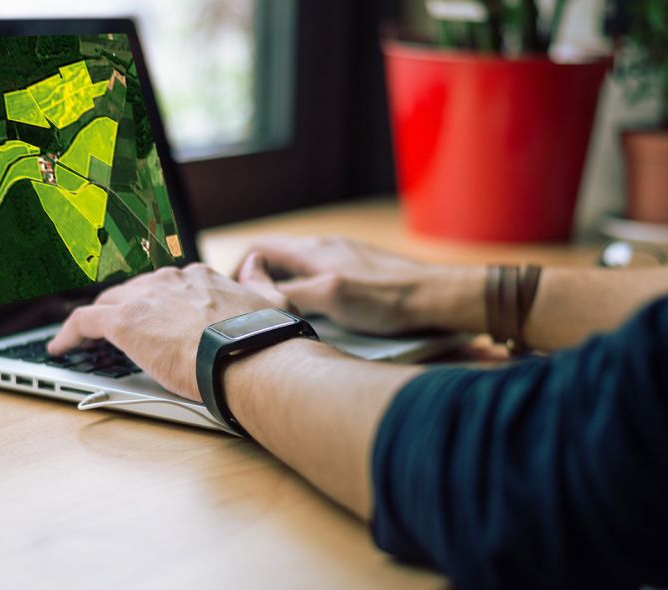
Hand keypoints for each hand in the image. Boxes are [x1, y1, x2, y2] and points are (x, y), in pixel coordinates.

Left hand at [46, 264, 283, 401]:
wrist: (249, 357)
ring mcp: (145, 298)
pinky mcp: (124, 322)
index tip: (152, 317)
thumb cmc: (263, 338)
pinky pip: (84, 321)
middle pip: (134, 291)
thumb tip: (256, 262)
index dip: (156, 302)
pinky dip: (69, 334)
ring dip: (96, 320)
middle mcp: (170, 280)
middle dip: (124, 309)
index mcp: (200, 277)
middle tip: (116, 330)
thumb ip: (259, 278)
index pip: (167, 286)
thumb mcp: (272, 299)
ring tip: (85, 338)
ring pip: (108, 302)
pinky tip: (60, 348)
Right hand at [236, 236, 481, 334]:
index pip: (261, 249)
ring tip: (279, 312)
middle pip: (279, 258)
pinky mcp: (362, 271)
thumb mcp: (332, 298)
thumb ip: (291, 294)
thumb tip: (257, 295)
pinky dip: (308, 291)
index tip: (230, 294)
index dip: (239, 270)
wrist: (436, 298)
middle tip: (250, 307)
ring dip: (284, 287)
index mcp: (314, 251)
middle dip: (259, 280)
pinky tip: (318, 312)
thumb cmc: (388, 298)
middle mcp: (327, 248)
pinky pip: (322, 276)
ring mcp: (346, 258)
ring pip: (301, 268)